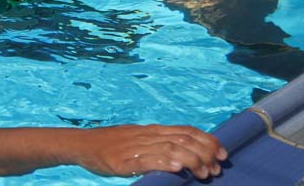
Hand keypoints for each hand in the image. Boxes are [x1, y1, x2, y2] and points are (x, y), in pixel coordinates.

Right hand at [75, 124, 225, 178]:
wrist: (82, 144)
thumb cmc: (110, 145)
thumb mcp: (136, 140)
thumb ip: (157, 145)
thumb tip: (182, 155)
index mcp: (152, 130)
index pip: (186, 130)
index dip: (207, 140)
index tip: (221, 152)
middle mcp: (148, 135)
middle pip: (184, 139)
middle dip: (205, 152)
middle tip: (216, 167)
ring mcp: (136, 147)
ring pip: (172, 148)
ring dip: (192, 160)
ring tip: (204, 173)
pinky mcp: (125, 160)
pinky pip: (149, 159)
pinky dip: (166, 162)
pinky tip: (178, 168)